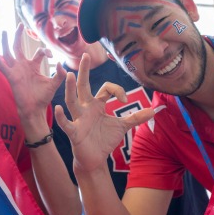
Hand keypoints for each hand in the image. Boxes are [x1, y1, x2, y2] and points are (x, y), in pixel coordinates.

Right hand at [0, 23, 65, 123]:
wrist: (35, 109)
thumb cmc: (43, 97)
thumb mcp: (54, 84)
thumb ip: (60, 74)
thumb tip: (59, 63)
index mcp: (33, 66)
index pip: (39, 52)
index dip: (45, 51)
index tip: (51, 56)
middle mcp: (23, 66)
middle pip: (19, 47)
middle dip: (19, 36)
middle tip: (20, 25)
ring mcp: (16, 70)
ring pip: (8, 53)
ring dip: (6, 42)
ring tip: (4, 31)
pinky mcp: (11, 77)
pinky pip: (2, 66)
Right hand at [55, 53, 154, 173]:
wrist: (95, 159)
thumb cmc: (104, 139)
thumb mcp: (122, 126)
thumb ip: (136, 117)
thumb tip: (154, 110)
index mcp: (96, 104)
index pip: (106, 88)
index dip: (117, 90)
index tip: (125, 100)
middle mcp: (85, 108)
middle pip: (83, 86)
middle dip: (83, 71)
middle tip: (84, 55)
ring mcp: (78, 119)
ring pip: (72, 101)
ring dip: (70, 89)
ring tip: (69, 75)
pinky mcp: (74, 132)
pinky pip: (66, 123)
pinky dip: (62, 117)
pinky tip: (59, 108)